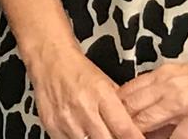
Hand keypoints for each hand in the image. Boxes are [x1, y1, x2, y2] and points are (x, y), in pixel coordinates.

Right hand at [25, 47, 144, 138]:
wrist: (49, 58)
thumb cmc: (79, 70)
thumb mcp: (107, 84)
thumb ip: (121, 108)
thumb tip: (139, 128)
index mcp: (101, 94)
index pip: (124, 128)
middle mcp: (83, 107)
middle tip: (120, 138)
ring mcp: (66, 118)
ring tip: (101, 134)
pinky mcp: (51, 125)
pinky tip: (85, 134)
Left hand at [119, 53, 187, 138]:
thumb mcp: (181, 77)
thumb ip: (162, 92)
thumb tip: (146, 113)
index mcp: (160, 75)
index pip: (127, 91)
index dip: (114, 107)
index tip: (109, 120)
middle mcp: (166, 86)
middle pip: (131, 107)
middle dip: (121, 123)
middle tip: (115, 134)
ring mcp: (180, 103)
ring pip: (147, 122)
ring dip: (138, 135)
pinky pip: (175, 137)